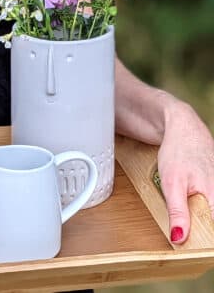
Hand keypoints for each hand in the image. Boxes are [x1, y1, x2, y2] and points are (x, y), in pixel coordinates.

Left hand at [157, 101, 213, 243]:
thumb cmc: (177, 152)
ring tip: (193, 229)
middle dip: (204, 231)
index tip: (200, 253)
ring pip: (210, 213)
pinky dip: (204, 210)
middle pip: (212, 223)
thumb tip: (179, 238)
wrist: (182, 128)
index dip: (207, 244)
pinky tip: (198, 212)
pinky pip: (210, 204)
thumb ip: (177, 211)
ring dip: (203, 221)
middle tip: (188, 240)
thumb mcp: (171, 183)